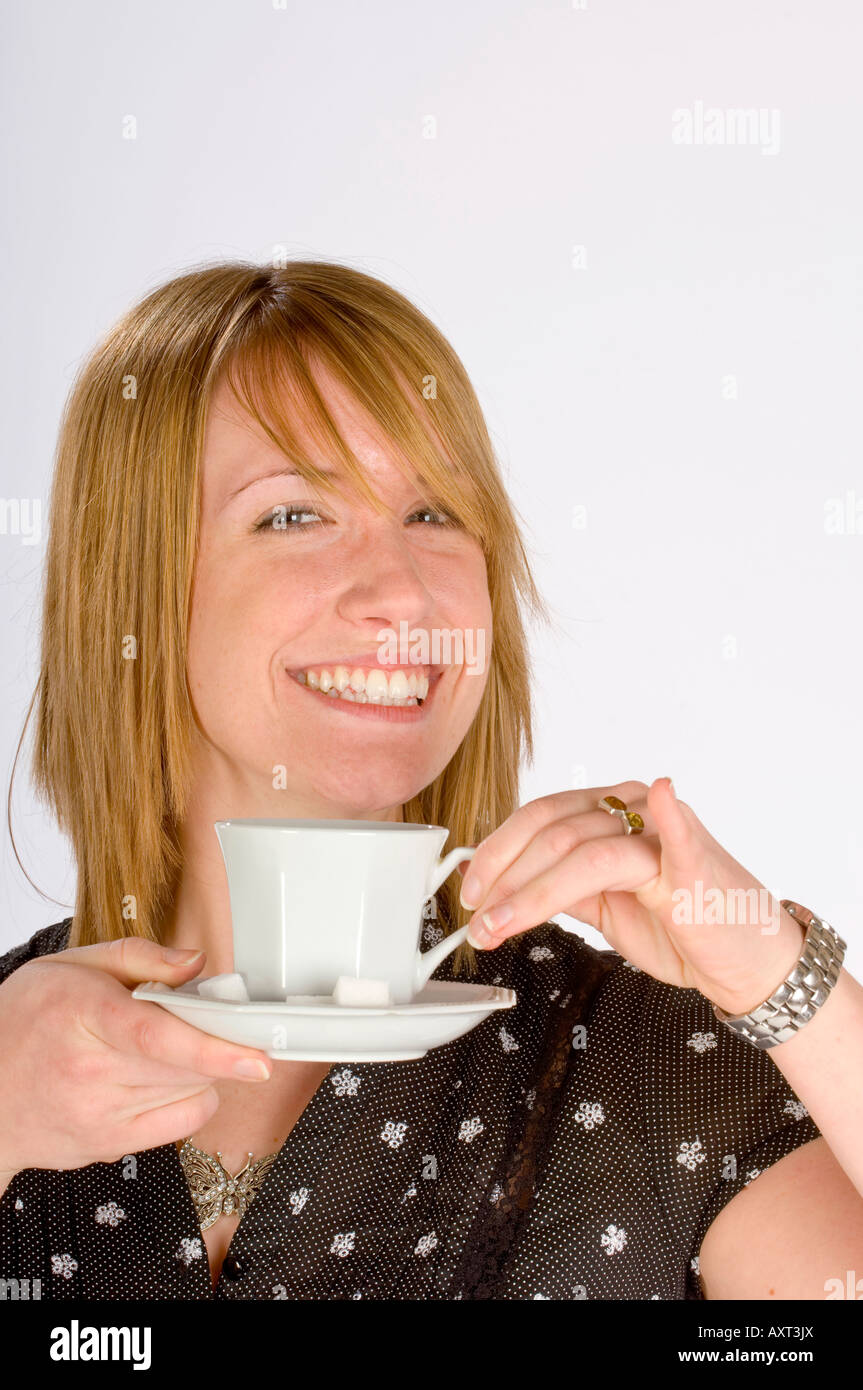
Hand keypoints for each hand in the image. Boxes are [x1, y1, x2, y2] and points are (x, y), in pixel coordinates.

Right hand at [0, 937, 273, 1176]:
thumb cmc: (22, 1021)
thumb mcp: (70, 966)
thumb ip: (139, 956)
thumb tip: (195, 962)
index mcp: (81, 1015)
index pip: (158, 1036)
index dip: (214, 1047)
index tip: (257, 1056)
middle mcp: (88, 1072)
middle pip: (185, 1066)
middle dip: (211, 1041)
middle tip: (202, 1019)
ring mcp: (97, 1116)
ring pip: (189, 1094)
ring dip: (199, 1069)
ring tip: (166, 1048)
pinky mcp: (106, 1147)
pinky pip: (179, 1124)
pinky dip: (190, 1098)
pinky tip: (165, 1079)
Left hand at [458, 778, 806, 1015]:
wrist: (746, 964)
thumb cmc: (682, 931)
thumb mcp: (605, 909)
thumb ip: (561, 889)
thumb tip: (499, 887)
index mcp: (611, 815)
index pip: (541, 816)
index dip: (497, 851)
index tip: (469, 891)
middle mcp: (635, 811)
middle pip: (553, 828)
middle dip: (504, 877)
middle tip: (478, 918)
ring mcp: (665, 834)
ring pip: (583, 849)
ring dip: (532, 891)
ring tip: (501, 924)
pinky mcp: (695, 863)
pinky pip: (678, 834)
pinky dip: (670, 818)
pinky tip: (662, 799)